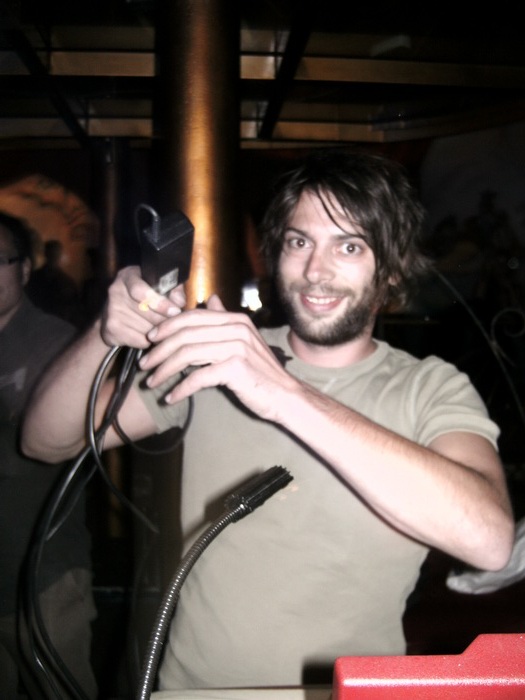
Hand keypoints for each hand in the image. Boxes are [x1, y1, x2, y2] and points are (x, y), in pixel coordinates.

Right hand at [100, 266, 186, 348]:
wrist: (114, 315)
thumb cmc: (142, 298)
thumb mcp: (157, 286)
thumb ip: (173, 290)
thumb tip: (179, 301)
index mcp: (128, 275)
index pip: (140, 290)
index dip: (160, 303)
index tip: (175, 311)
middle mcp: (116, 290)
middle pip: (146, 311)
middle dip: (164, 319)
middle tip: (173, 322)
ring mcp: (111, 310)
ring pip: (145, 328)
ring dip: (158, 331)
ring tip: (160, 328)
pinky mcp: (111, 329)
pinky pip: (140, 340)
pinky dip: (149, 341)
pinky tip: (150, 335)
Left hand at [138, 294, 298, 420]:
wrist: (284, 396)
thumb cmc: (260, 372)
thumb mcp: (243, 340)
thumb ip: (224, 320)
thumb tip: (210, 299)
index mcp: (235, 320)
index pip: (193, 317)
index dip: (167, 326)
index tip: (150, 339)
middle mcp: (236, 329)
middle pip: (186, 335)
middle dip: (160, 350)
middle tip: (144, 364)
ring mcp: (236, 347)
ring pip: (187, 355)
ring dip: (164, 370)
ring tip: (152, 382)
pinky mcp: (235, 368)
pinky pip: (198, 377)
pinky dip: (181, 388)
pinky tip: (171, 397)